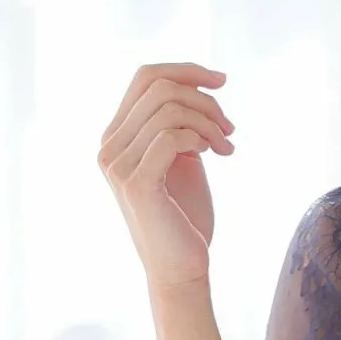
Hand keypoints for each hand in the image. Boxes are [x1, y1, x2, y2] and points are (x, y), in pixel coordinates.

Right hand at [97, 62, 235, 291]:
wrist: (182, 269)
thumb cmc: (186, 219)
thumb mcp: (183, 162)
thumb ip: (179, 128)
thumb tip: (195, 91)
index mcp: (117, 136)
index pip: (144, 77)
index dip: (186, 70)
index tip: (222, 81)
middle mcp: (109, 145)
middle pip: (158, 86)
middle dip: (204, 100)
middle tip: (230, 129)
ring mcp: (118, 164)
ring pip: (168, 109)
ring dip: (208, 122)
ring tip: (227, 147)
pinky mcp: (137, 182)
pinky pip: (170, 136)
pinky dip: (199, 138)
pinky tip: (215, 155)